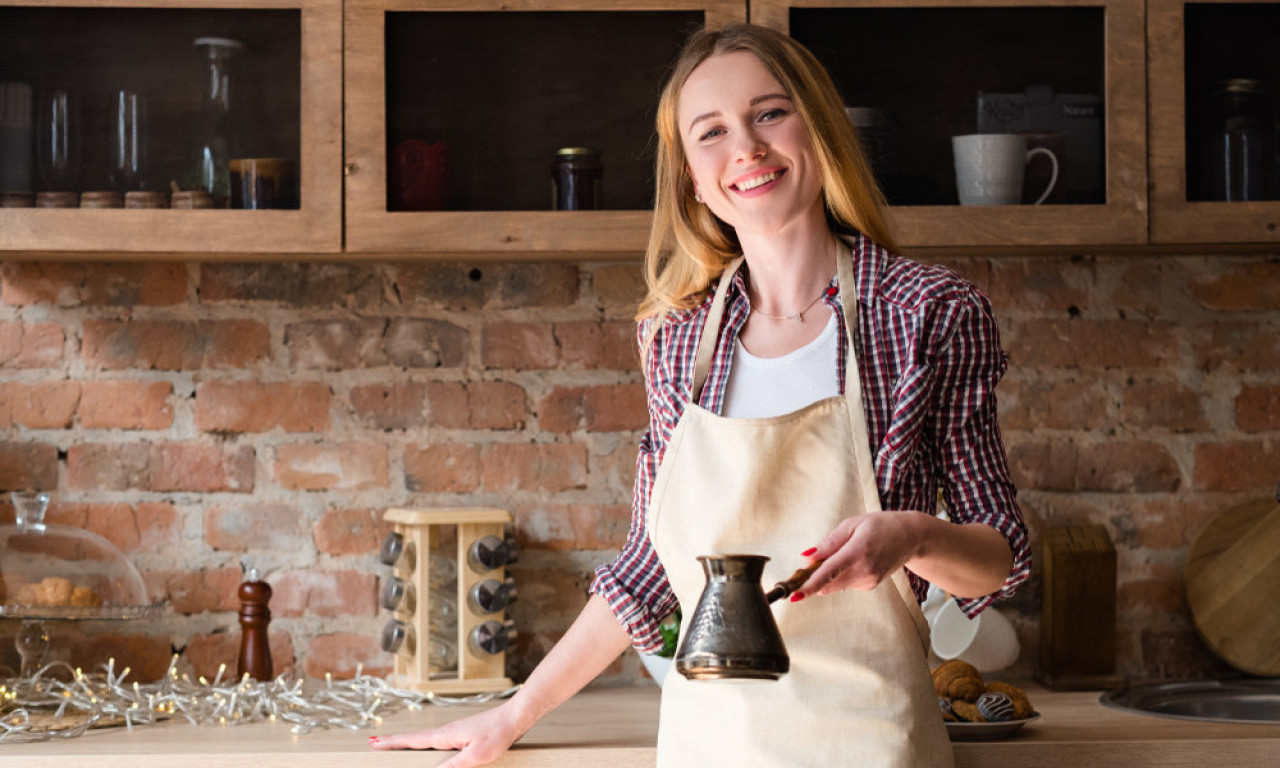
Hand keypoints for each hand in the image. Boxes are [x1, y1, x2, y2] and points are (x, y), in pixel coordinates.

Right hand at [369, 701, 527, 767]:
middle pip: (414, 738)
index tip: (373, 743)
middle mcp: (446, 731)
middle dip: (393, 742)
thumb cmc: (498, 733)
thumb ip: (454, 766)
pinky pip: (438, 742)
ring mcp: (455, 732)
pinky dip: (425, 744)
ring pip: (426, 739)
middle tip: (373, 743)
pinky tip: (429, 749)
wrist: (515, 717)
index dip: (392, 743)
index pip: (413, 740)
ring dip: (408, 742)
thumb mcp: (476, 755)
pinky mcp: (463, 735)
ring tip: (394, 746)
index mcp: (445, 735)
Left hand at [797, 511, 924, 597]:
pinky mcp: (870, 586)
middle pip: (827, 583)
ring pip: (835, 585)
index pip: (829, 572)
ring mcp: (868, 581)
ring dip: (828, 575)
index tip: (795, 594)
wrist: (911, 537)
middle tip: (812, 561)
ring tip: (841, 554)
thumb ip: (829, 542)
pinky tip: (854, 561)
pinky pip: (845, 584)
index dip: (810, 584)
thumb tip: (807, 558)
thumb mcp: (852, 524)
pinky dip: (842, 576)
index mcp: (858, 551)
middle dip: (813, 577)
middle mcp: (864, 570)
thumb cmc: (880, 526)